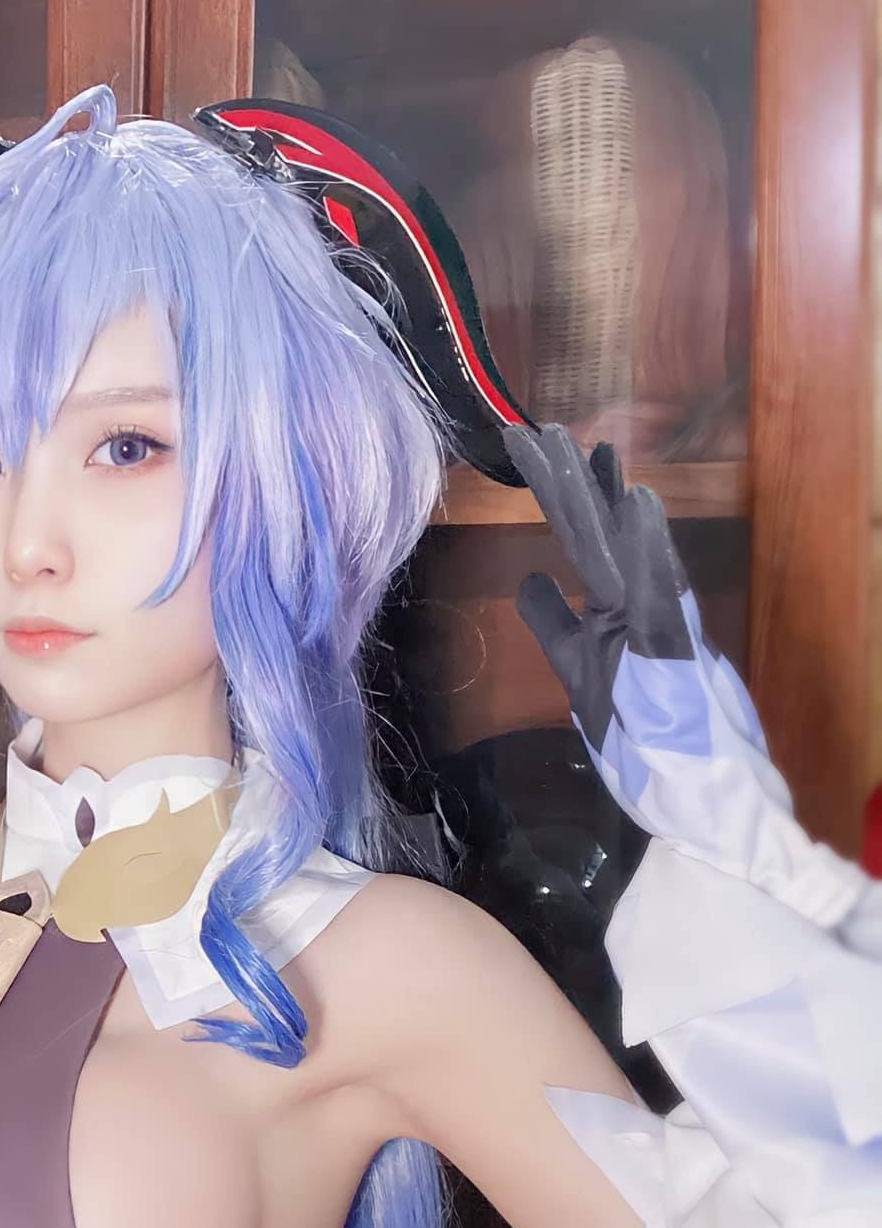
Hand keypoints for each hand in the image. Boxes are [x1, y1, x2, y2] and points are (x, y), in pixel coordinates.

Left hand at [501, 423, 812, 899]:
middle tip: (531, 428)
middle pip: (596, 531)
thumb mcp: (583, 674)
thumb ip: (557, 628)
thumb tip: (527, 581)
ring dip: (600, 495)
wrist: (700, 798)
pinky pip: (660, 590)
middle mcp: (641, 606)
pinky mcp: (677, 650)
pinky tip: (635, 500)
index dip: (557, 492)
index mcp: (619, 609)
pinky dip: (648, 544)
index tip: (535, 445)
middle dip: (565, 479)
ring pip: (624, 549)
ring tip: (576, 444)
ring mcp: (661, 624)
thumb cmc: (649, 741)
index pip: (580, 540)